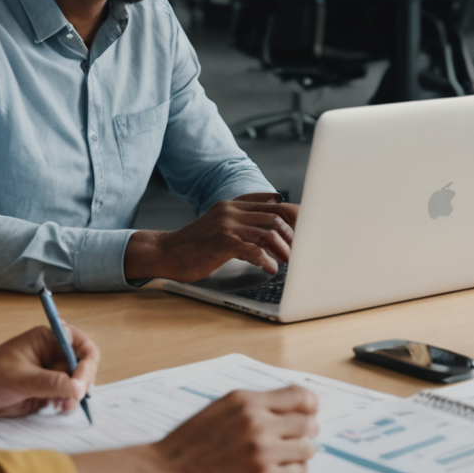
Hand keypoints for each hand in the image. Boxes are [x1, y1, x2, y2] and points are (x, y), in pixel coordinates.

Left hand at [0, 325, 100, 417]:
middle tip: (70, 401)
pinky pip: (66, 396)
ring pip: (77, 384)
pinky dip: (66, 404)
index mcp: (49, 339)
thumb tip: (78, 389)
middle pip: (84, 367)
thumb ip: (51, 383)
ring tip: (60, 407)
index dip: (87, 366)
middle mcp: (53, 354)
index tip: (79, 385)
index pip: (83, 348)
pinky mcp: (46, 390)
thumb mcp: (20, 379)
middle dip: (81, 385)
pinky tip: (55, 408)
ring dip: (74, 397)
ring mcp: (50, 373)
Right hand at [124, 193, 298, 281]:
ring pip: (268, 232)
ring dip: (283, 249)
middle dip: (292, 235)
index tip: (307, 228)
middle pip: (275, 216)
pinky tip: (270, 269)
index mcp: (233, 204)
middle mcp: (231, 211)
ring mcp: (226, 225)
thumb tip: (273, 227)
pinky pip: (253, 250)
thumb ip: (243, 222)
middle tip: (300, 251)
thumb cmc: (195, 244)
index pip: (272, 203)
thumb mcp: (220, 224)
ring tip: (289, 262)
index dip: (293, 215)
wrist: (165, 252)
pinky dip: (266, 261)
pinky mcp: (222, 243)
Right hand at [151, 386, 319, 472]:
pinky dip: (291, 471)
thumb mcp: (221, 407)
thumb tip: (293, 403)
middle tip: (297, 436)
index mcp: (247, 403)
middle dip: (306, 430)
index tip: (310, 410)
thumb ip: (255, 403)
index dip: (310, 404)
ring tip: (286, 454)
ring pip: (307, 450)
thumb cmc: (192, 441)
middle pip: (309, 424)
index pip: (300, 396)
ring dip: (300, 452)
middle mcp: (257, 426)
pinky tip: (278, 470)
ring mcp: (261, 456)